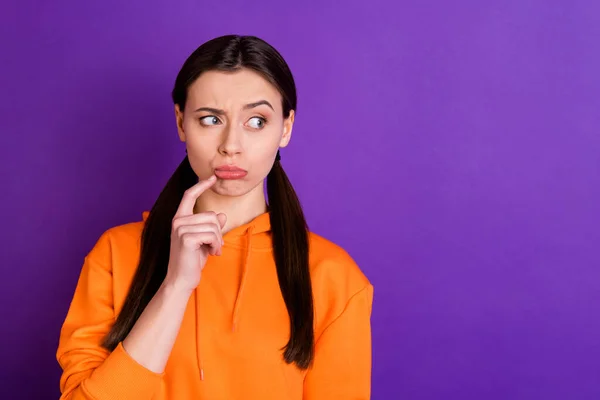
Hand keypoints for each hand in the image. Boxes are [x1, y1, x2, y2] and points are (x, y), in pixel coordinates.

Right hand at [164, 175, 226, 292]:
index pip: (190, 195)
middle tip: (215, 246)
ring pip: (214, 225)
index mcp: (180, 218)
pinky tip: (212, 253)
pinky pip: (212, 234)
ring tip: (212, 251)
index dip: (202, 185)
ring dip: (218, 240)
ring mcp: (180, 228)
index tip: (213, 177)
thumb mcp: (205, 240)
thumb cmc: (193, 260)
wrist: (182, 279)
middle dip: (218, 232)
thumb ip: (212, 227)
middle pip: (212, 215)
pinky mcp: (186, 238)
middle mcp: (178, 221)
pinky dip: (216, 245)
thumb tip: (222, 215)